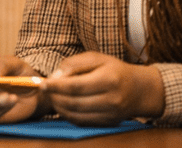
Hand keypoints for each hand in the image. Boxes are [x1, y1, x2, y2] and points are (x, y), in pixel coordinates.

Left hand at [42, 51, 163, 125]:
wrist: (139, 90)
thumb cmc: (114, 70)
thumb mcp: (96, 58)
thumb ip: (74, 64)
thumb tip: (55, 77)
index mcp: (109, 79)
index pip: (76, 86)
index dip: (56, 86)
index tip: (42, 84)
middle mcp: (112, 99)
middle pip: (74, 102)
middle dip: (55, 97)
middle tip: (44, 90)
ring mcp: (111, 114)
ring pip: (76, 114)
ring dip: (59, 107)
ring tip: (52, 97)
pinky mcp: (108, 123)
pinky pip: (82, 122)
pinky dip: (68, 115)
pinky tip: (63, 105)